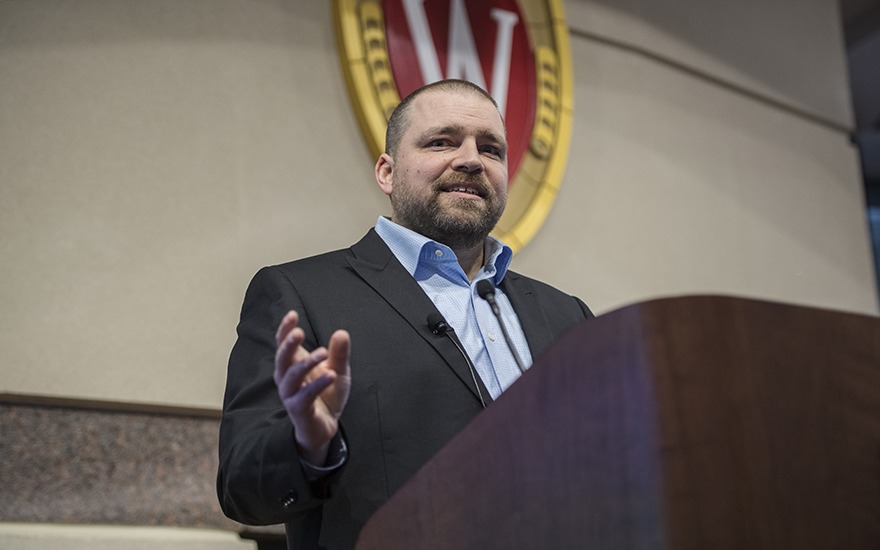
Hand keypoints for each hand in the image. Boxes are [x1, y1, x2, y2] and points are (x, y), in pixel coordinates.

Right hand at [273, 310, 350, 465]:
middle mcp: (287, 378)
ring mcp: (290, 394)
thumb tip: (341, 333)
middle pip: (282, 358)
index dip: (285, 329)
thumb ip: (339, 353)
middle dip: (288, 344)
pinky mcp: (298, 409)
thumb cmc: (327, 395)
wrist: (325, 426)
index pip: (283, 343)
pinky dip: (317, 385)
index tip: (293, 314)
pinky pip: (304, 395)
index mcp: (293, 364)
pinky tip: (330, 375)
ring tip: (323, 353)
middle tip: (299, 332)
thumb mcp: (338, 370)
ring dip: (306, 363)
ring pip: (291, 376)